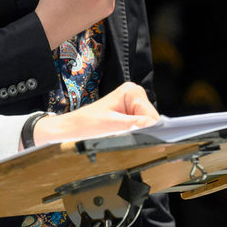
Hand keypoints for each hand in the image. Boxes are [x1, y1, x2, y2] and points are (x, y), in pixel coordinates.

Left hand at [32, 82, 157, 144]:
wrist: (73, 127)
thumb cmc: (87, 124)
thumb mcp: (112, 126)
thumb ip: (135, 124)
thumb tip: (153, 125)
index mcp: (131, 91)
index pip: (152, 115)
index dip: (147, 129)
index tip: (134, 134)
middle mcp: (134, 94)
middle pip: (150, 119)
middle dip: (140, 130)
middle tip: (123, 133)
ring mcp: (132, 103)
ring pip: (146, 124)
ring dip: (136, 132)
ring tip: (119, 131)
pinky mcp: (129, 112)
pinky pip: (139, 126)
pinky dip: (132, 132)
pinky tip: (120, 131)